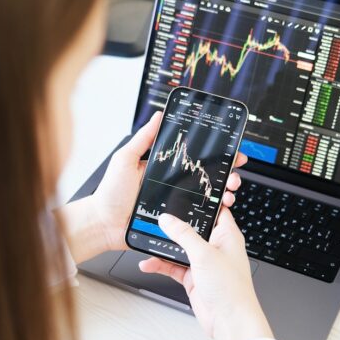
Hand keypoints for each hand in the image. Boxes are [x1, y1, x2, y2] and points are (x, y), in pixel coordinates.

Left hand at [60, 112, 247, 262]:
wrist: (104, 224)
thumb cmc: (110, 193)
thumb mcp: (125, 159)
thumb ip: (142, 139)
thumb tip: (158, 115)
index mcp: (163, 167)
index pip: (194, 157)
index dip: (215, 154)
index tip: (231, 150)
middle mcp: (172, 184)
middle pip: (207, 177)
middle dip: (227, 174)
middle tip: (235, 174)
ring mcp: (175, 203)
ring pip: (207, 197)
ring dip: (224, 194)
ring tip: (230, 193)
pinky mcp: (176, 221)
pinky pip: (198, 217)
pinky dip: (213, 214)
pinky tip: (220, 210)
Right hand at [138, 209, 272, 339]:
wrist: (229, 321)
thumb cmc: (231, 288)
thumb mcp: (204, 254)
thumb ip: (184, 235)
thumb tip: (169, 219)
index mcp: (227, 235)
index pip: (215, 210)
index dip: (202, 201)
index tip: (185, 191)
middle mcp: (216, 247)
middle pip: (192, 229)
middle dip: (175, 225)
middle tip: (157, 217)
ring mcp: (204, 263)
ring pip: (180, 248)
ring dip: (164, 247)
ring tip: (147, 241)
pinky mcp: (194, 277)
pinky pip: (174, 267)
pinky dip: (161, 265)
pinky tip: (148, 264)